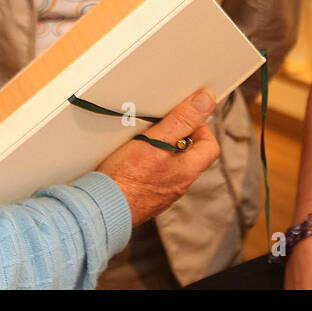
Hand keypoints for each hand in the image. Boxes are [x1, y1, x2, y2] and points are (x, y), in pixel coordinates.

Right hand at [96, 89, 219, 225]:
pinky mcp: (145, 196)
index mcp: (187, 171)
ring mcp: (163, 193)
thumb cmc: (126, 177)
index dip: (201, 127)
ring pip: (170, 164)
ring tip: (142, 138)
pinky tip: (130, 158)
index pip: (210, 146)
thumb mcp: (156, 140)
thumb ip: (182, 120)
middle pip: (190, 154)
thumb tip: (206, 101)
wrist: (101, 209)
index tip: (184, 116)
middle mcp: (179, 184)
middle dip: (178, 135)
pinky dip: (147, 163)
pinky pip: (154, 175)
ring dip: (161, 149)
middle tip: (160, 124)